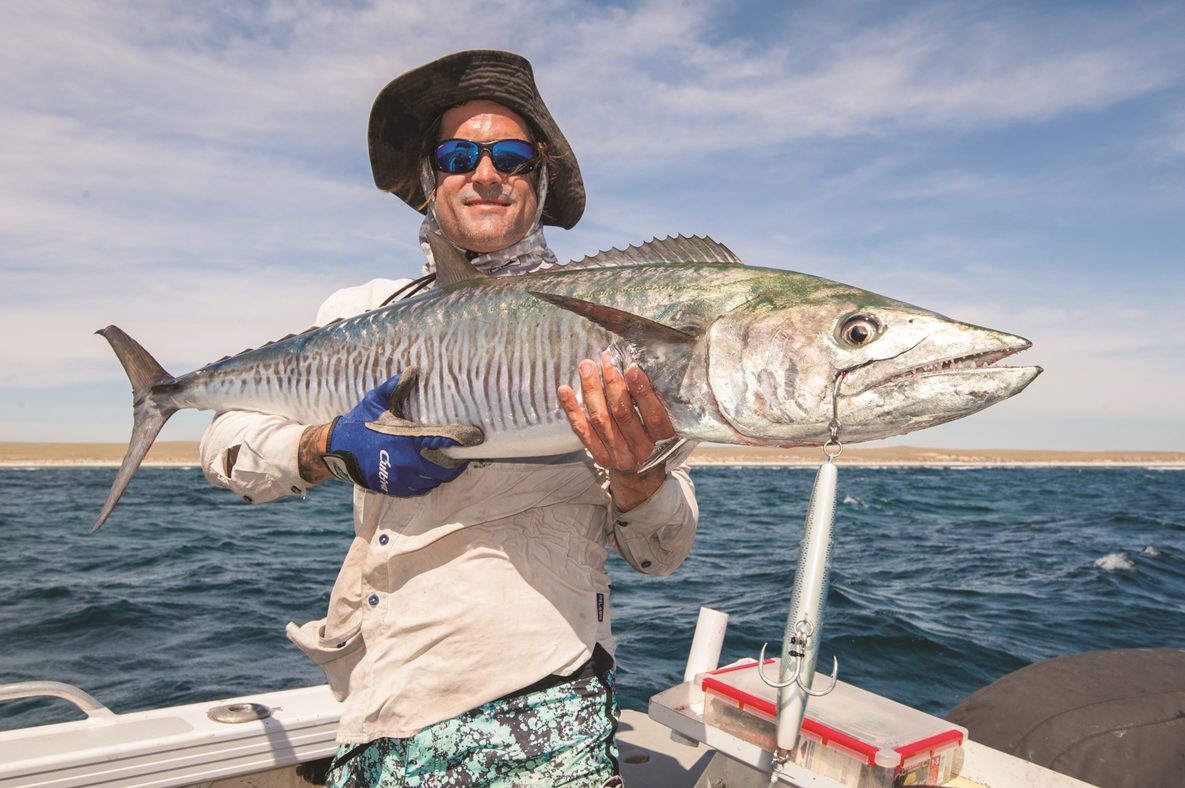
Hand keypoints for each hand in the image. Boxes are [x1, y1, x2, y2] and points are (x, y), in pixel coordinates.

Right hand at [321, 374, 467, 495]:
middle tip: (460, 453)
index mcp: (407, 440)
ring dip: (441, 473)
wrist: (336, 450)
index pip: (444, 441)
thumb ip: (396, 388)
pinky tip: (428, 473)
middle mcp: (407, 463)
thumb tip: (413, 370)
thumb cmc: (359, 423)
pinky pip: (420, 490)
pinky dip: (427, 483)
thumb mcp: (376, 401)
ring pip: (434, 481)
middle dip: (455, 461)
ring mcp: (401, 479)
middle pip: (445, 468)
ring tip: (446, 462)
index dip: (463, 440)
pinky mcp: (394, 489)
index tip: (476, 437)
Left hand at [558, 352, 675, 510]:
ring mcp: (618, 455)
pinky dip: (572, 410)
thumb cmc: (653, 438)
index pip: (653, 414)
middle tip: (605, 361)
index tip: (632, 368)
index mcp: (661, 438)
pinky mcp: (600, 457)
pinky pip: (582, 431)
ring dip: (592, 390)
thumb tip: (637, 366)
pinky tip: (564, 391)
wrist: (640, 474)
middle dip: (612, 384)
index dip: (642, 392)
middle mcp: (640, 448)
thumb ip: (655, 402)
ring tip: (586, 367)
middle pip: (622, 413)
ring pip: (601, 419)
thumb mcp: (663, 424)